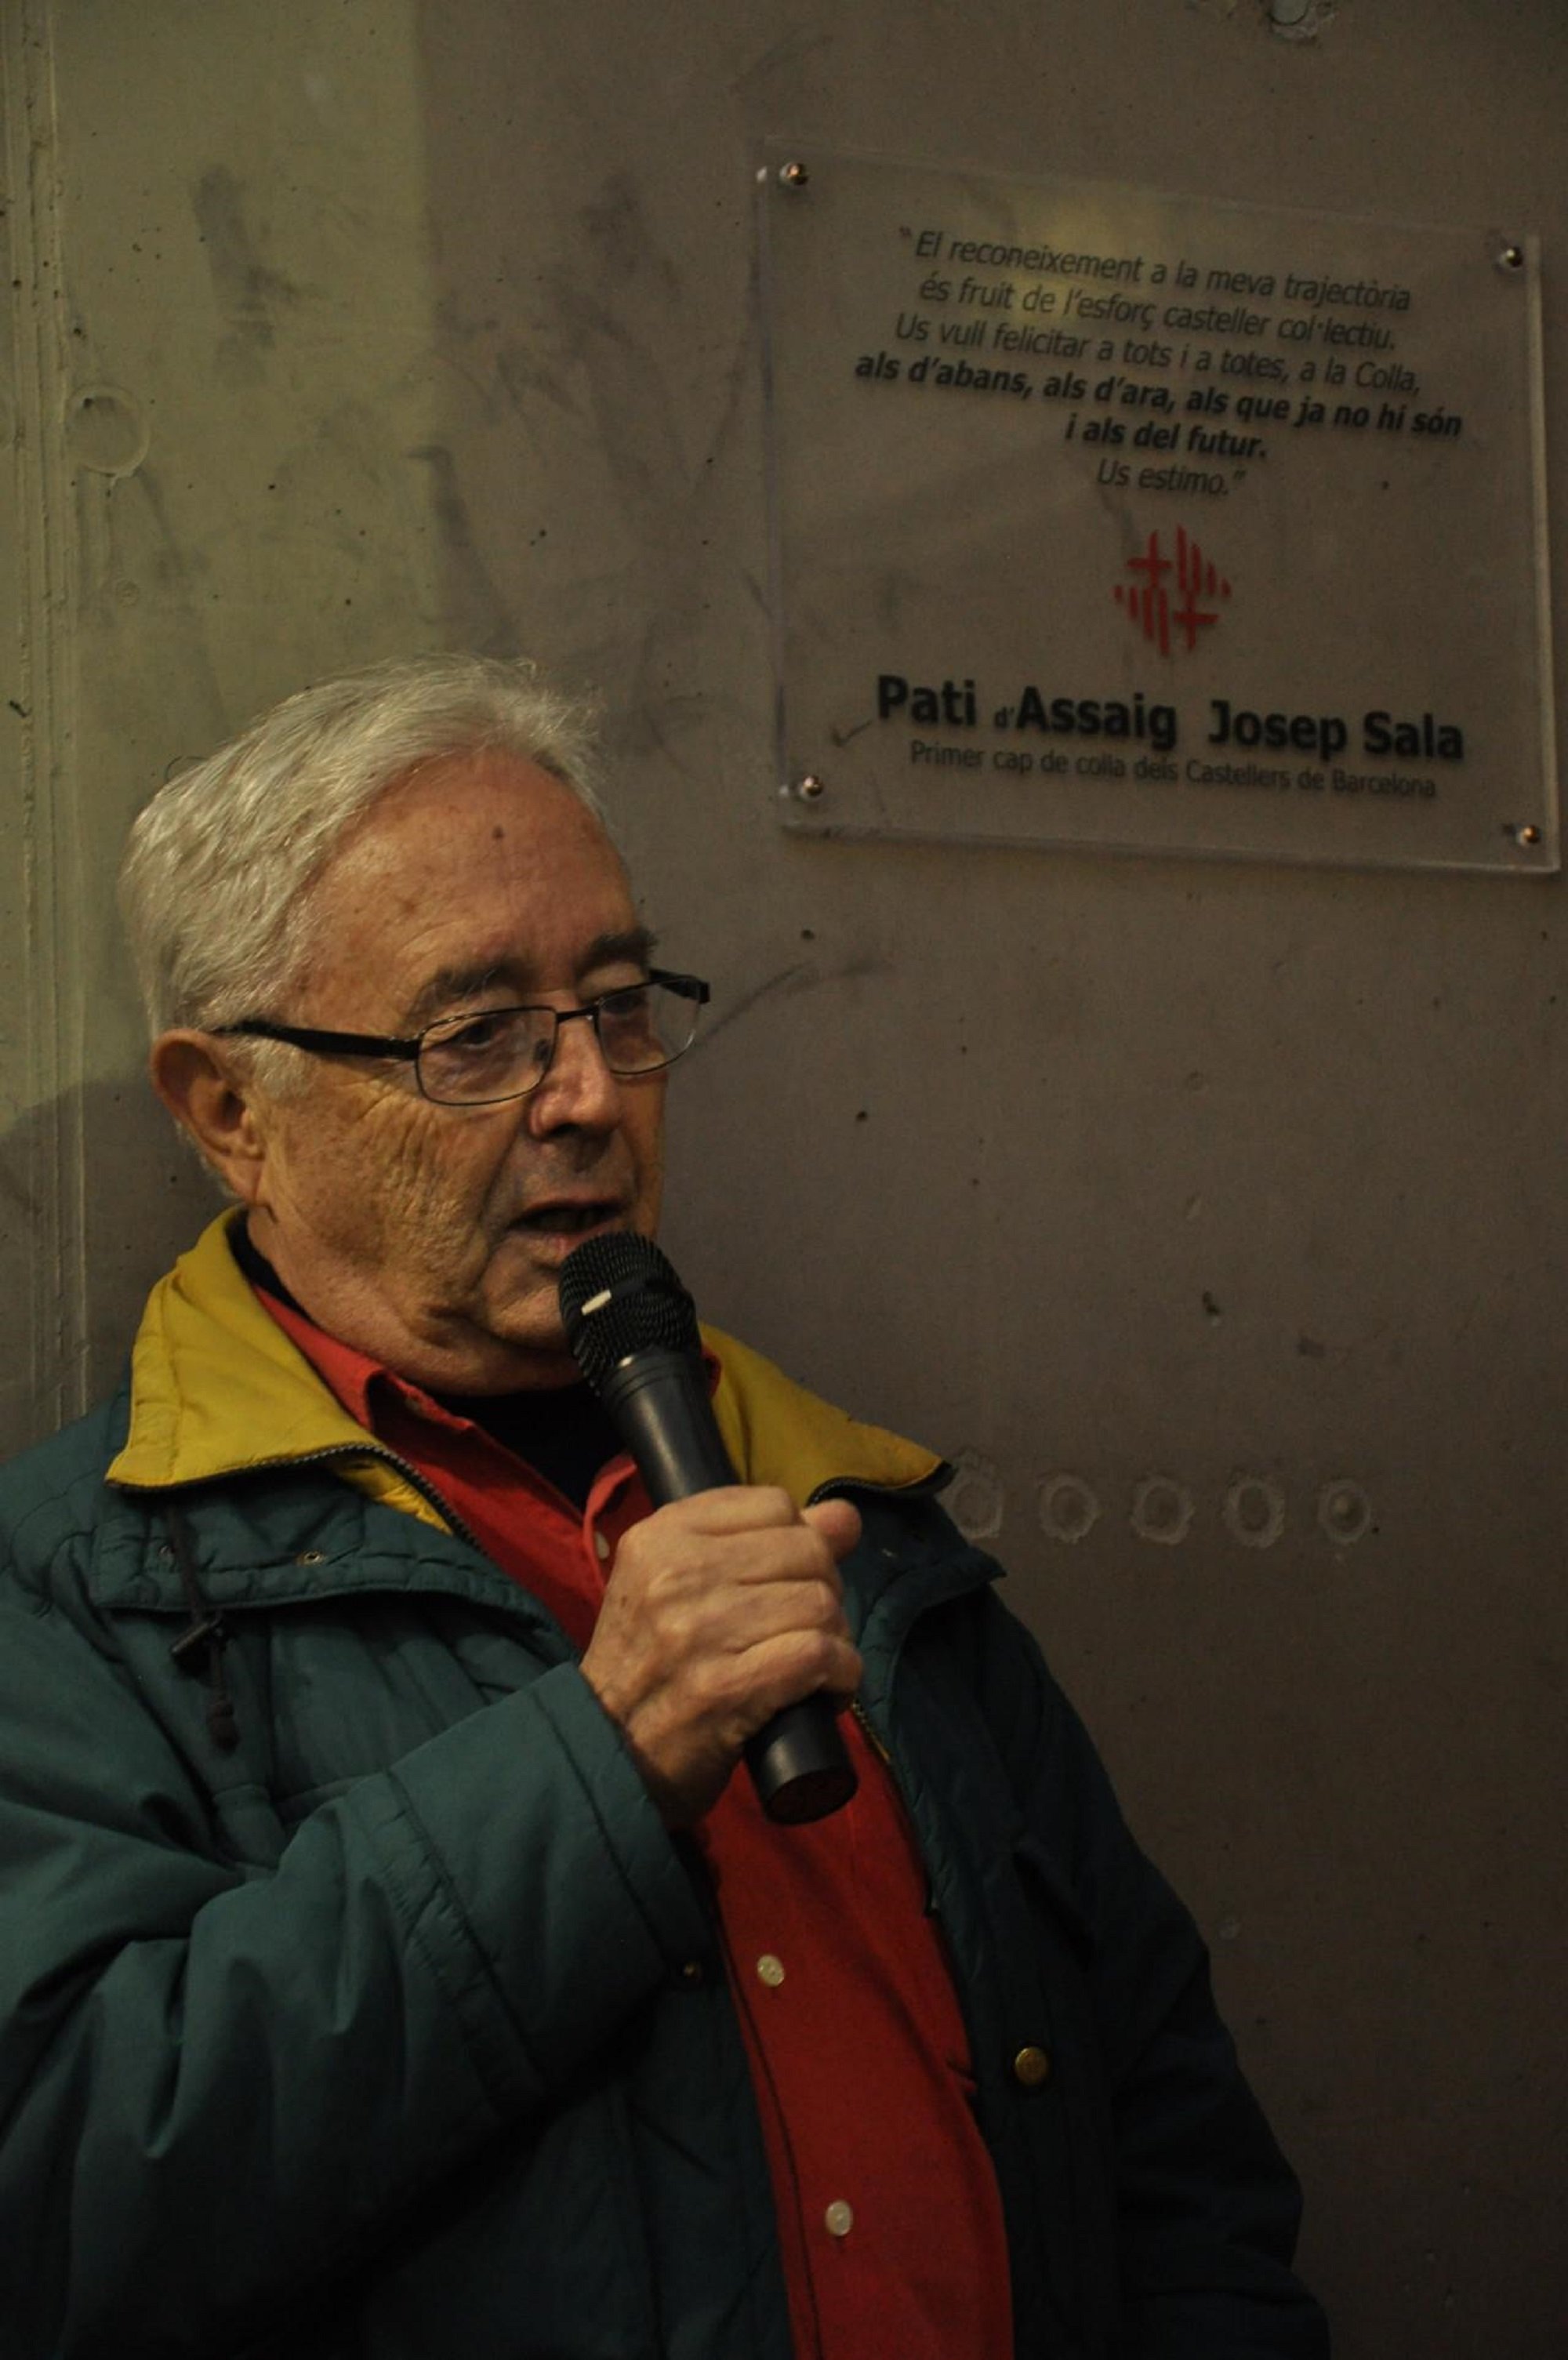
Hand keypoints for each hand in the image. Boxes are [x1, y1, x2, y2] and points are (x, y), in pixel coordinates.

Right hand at [580, 1487, 862, 1825]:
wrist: (606, 1754)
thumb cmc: (648, 1667)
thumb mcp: (679, 1587)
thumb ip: (757, 1542)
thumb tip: (844, 1516)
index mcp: (661, 1537)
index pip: (774, 1505)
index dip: (800, 1544)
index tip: (788, 1584)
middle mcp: (677, 1574)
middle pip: (806, 1552)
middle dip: (824, 1592)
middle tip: (807, 1631)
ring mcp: (700, 1629)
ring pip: (819, 1604)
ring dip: (835, 1640)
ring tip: (814, 1666)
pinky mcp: (726, 1687)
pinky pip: (819, 1655)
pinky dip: (841, 1675)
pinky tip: (828, 1692)